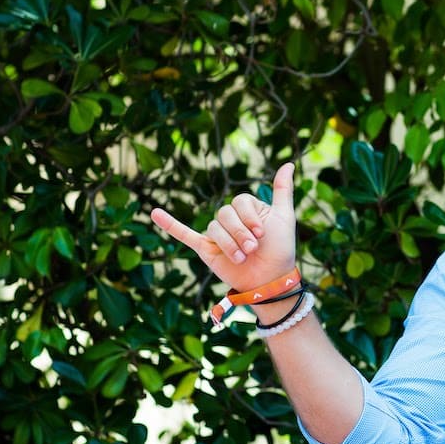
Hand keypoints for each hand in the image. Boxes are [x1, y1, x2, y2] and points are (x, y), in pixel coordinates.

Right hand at [151, 163, 296, 291]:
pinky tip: (154, 213)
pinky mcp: (206, 248)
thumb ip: (283, 190)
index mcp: (247, 209)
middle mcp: (231, 219)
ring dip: (229, 244)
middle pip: (225, 214)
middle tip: (253, 248)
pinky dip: (170, 224)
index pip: (239, 201)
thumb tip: (289, 164)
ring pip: (214, 228)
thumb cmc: (280, 248)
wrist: (271, 279)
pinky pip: (185, 234)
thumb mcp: (284, 216)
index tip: (263, 233)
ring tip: (243, 257)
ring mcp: (217, 233)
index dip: (250, 217)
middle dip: (240, 232)